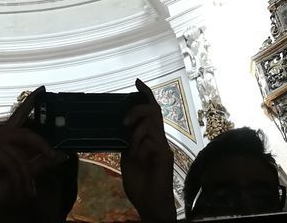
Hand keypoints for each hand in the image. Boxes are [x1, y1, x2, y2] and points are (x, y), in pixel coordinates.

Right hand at [0, 87, 67, 222]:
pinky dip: (20, 180)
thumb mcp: (24, 172)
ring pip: (23, 154)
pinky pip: (16, 164)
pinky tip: (20, 191)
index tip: (42, 89)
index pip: (20, 115)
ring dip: (27, 175)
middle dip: (42, 146)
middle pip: (28, 134)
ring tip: (29, 191)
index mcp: (7, 136)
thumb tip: (62, 154)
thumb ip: (41, 162)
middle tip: (55, 156)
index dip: (31, 101)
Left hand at [121, 79, 176, 222]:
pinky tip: (139, 158)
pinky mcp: (164, 155)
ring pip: (151, 123)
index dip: (146, 95)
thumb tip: (122, 131)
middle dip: (138, 109)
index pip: (151, 111)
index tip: (138, 82)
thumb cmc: (140, 184)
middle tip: (125, 120)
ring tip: (131, 148)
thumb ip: (128, 143)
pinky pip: (151, 141)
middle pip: (154, 111)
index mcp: (150, 138)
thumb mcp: (128, 159)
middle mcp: (158, 139)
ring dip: (136, 132)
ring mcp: (162, 146)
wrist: (150, 203)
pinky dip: (140, 146)